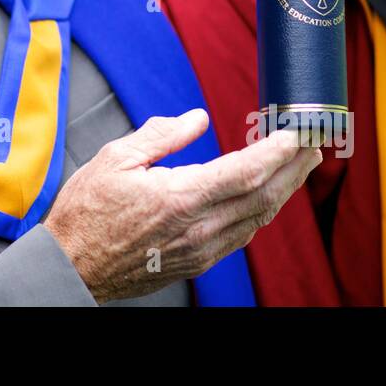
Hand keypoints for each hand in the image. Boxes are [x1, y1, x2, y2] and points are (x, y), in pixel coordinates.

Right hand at [41, 111, 320, 303]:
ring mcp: (201, 250)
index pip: (245, 172)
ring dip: (283, 189)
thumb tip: (197, 118)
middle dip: (294, 167)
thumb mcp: (115, 159)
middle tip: (315, 141)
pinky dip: (261, 210)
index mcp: (179, 199)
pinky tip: (264, 195)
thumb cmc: (86, 213)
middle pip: (263, 196)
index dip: (278, 151)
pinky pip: (241, 235)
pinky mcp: (198, 263)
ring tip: (298, 163)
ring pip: (258, 218)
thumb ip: (161, 135)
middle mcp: (198, 229)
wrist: (71, 267)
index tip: (298, 130)